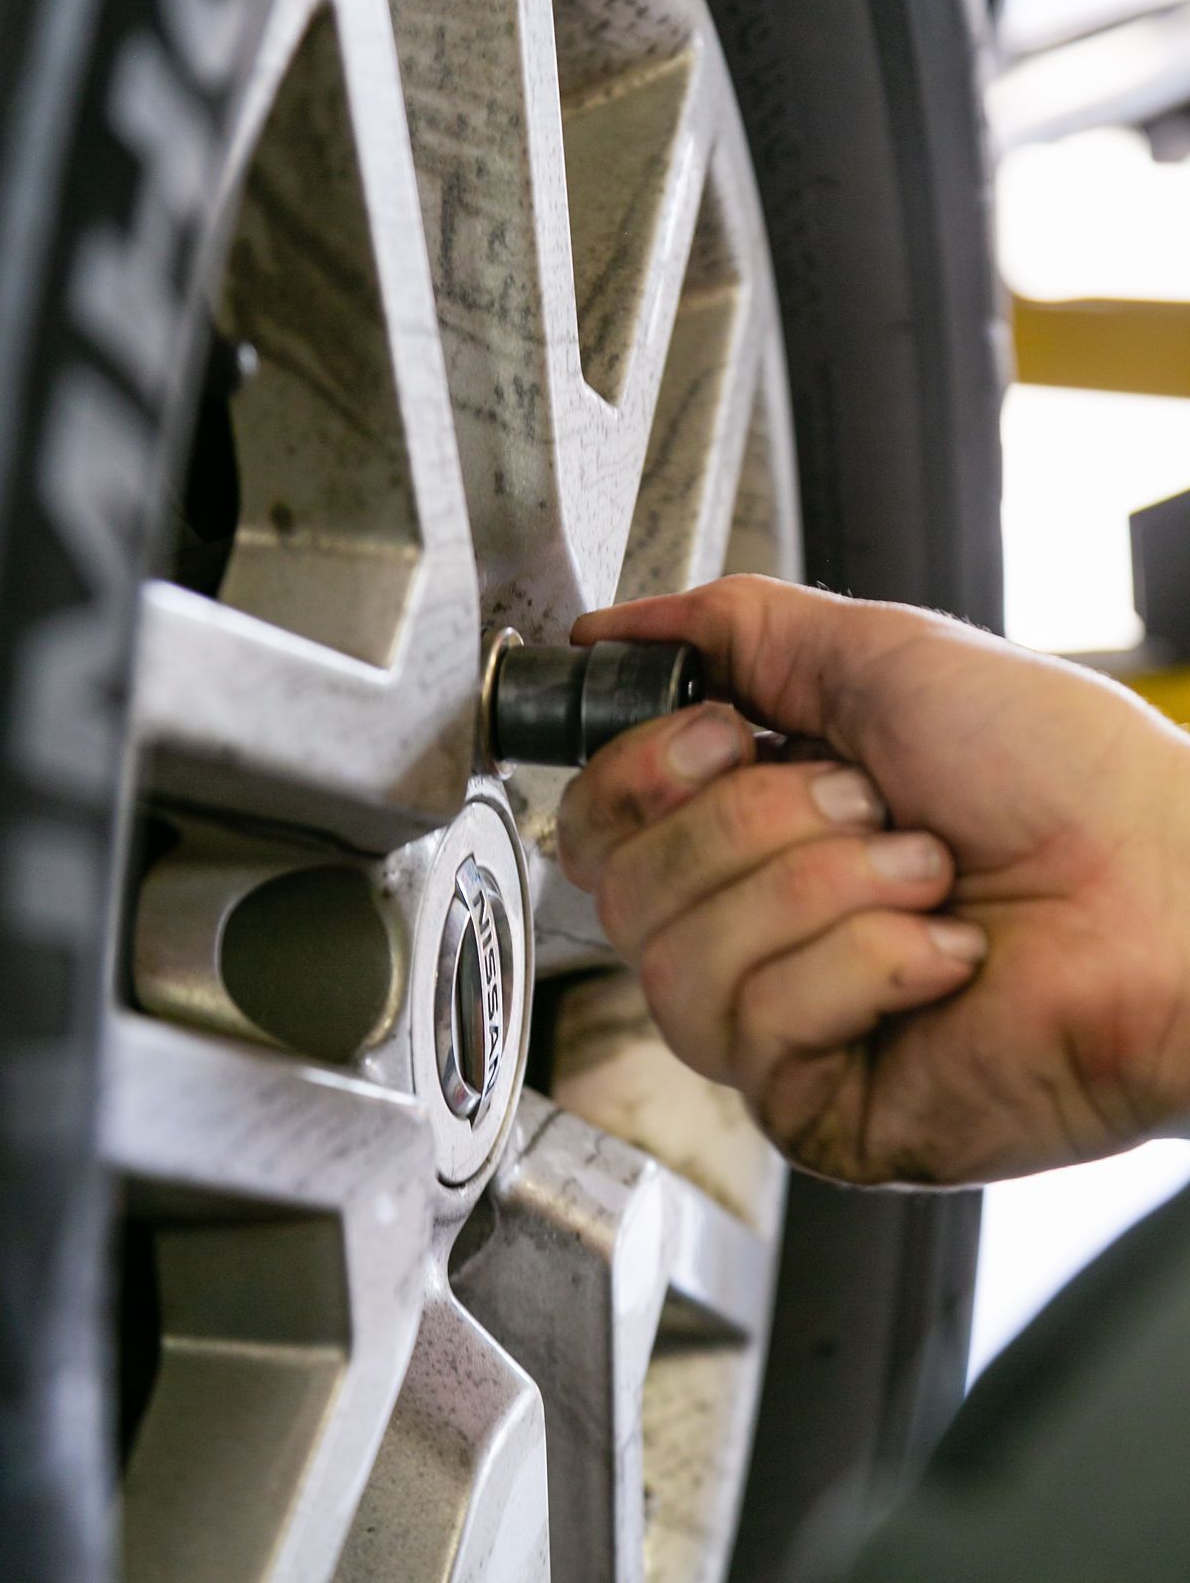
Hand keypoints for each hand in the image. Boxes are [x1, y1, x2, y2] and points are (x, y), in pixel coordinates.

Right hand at [556, 576, 1189, 1186]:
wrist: (1177, 889)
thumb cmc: (1069, 778)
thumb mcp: (884, 657)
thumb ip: (735, 630)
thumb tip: (611, 630)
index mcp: (756, 824)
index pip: (603, 821)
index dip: (643, 771)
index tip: (725, 735)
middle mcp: (754, 925)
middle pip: (621, 888)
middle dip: (755, 821)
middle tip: (869, 802)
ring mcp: (782, 1022)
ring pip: (676, 962)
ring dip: (820, 889)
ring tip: (925, 874)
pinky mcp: (817, 1105)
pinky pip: (756, 1028)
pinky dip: (864, 965)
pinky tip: (942, 957)